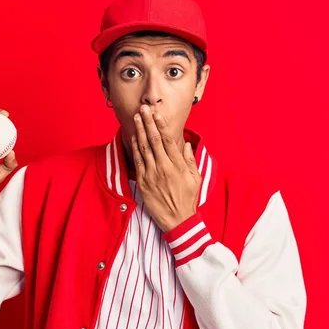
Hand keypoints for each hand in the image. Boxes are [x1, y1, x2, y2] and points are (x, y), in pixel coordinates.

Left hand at [131, 105, 201, 231]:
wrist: (178, 220)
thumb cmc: (187, 199)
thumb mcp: (195, 178)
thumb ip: (190, 160)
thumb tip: (187, 145)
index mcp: (178, 165)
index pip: (168, 140)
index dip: (161, 125)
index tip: (156, 113)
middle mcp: (164, 167)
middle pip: (154, 140)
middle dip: (148, 122)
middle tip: (143, 109)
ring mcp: (152, 174)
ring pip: (144, 148)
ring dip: (139, 131)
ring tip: (136, 118)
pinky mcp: (143, 182)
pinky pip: (138, 161)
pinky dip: (134, 148)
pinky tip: (133, 137)